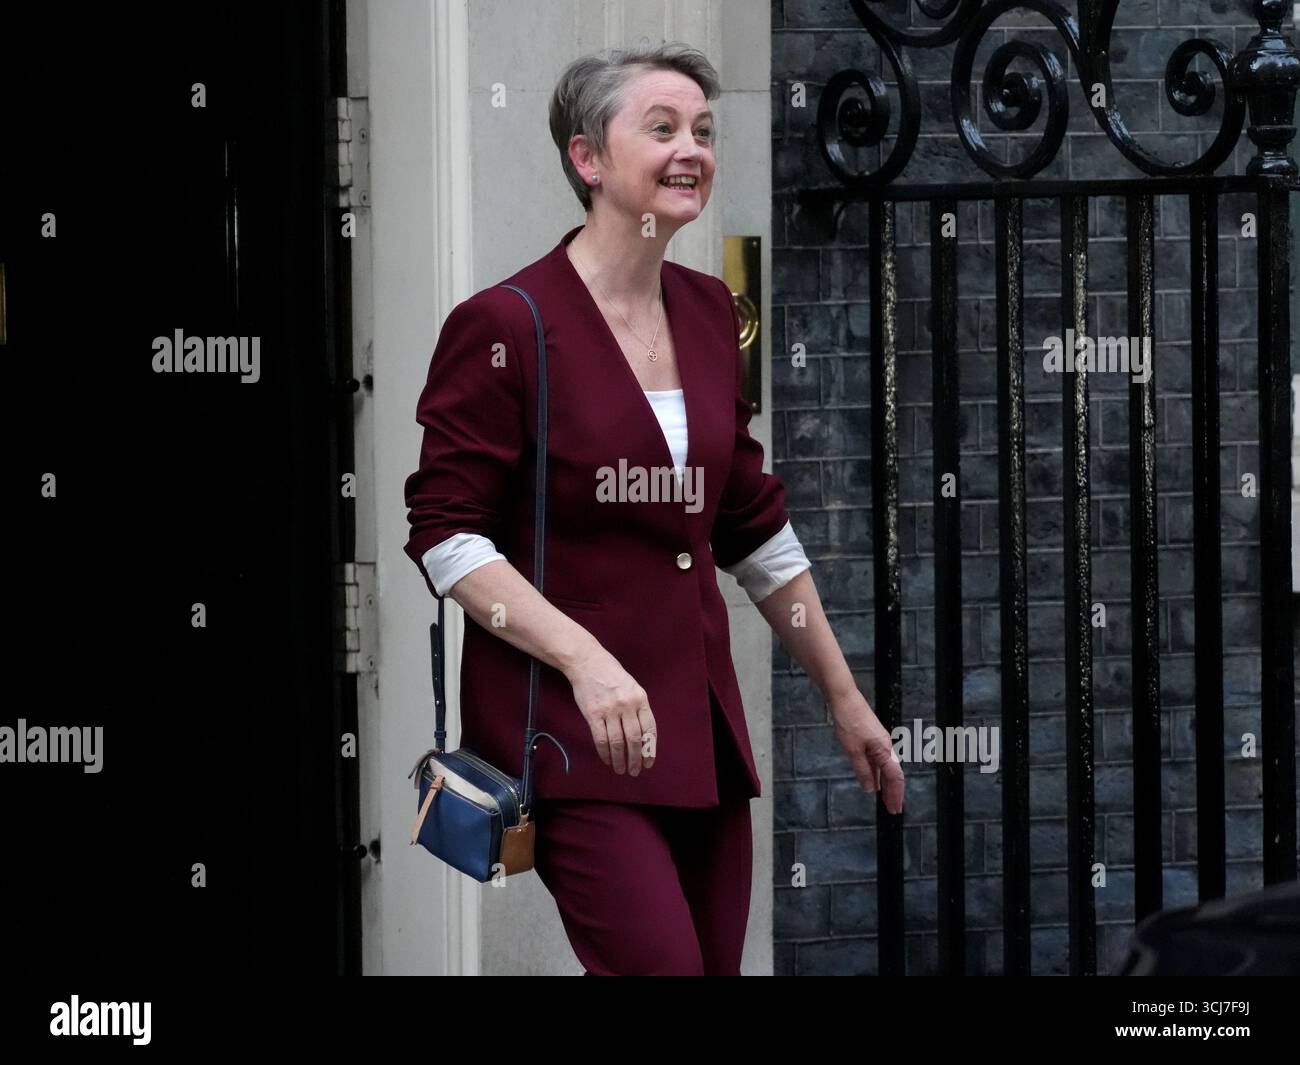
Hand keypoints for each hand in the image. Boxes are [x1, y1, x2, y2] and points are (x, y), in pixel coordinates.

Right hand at [562, 644, 656, 776]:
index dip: (650, 749)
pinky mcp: (593, 714)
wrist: (587, 662)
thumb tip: (642, 735)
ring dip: (620, 759)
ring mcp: (610, 710)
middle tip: (635, 771)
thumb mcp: (632, 686)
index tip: (649, 762)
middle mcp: (627, 705)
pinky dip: (604, 753)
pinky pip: (601, 739)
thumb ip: (638, 707)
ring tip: (621, 769)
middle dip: (636, 758)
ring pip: (617, 742)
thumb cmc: (611, 674)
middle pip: (635, 739)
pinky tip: (607, 760)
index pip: (650, 729)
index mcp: (640, 698)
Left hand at [829, 688, 903, 813]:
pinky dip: (877, 773)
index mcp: (884, 750)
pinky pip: (878, 760)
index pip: (895, 778)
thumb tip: (870, 788)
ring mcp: (879, 742)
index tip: (895, 809)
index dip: (895, 795)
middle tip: (892, 809)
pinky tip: (873, 779)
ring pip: (885, 767)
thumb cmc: (849, 720)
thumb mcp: (853, 750)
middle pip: (893, 774)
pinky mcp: (871, 738)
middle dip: (893, 792)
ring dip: (885, 784)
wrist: (844, 697)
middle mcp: (885, 746)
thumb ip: (862, 770)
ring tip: (884, 799)